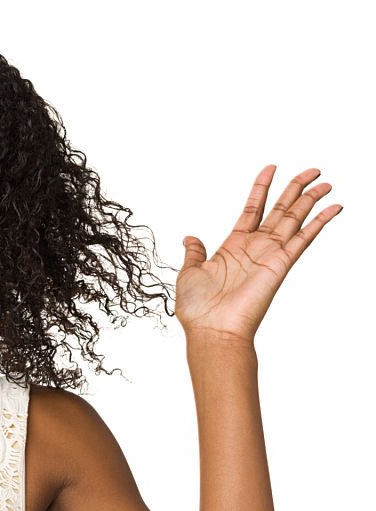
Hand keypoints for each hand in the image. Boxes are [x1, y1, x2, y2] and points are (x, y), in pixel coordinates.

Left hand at [175, 165, 341, 343]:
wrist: (211, 330)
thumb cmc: (198, 309)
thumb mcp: (189, 273)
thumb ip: (194, 253)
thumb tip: (190, 238)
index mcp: (232, 246)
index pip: (251, 209)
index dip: (261, 187)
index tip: (271, 168)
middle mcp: (255, 248)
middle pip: (280, 210)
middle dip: (295, 189)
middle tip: (312, 171)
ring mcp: (269, 255)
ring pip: (294, 219)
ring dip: (310, 200)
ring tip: (325, 183)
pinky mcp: (281, 264)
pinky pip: (304, 239)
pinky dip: (319, 222)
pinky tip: (333, 207)